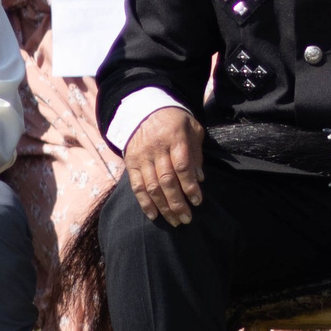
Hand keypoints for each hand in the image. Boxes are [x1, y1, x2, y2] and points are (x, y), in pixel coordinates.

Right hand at [125, 107, 205, 224]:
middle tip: (187, 218)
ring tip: (174, 220)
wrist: (145, 109)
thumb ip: (196, 153)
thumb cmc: (175, 122)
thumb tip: (199, 178)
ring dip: (163, 206)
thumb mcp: (192, 129)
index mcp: (174, 138)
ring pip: (151, 186)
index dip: (190, 186)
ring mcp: (141, 157)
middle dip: (177, 202)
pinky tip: (153, 215)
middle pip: (166, 180)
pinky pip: (136, 186)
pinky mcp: (130, 163)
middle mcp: (156, 149)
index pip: (182, 166)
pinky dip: (144, 202)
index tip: (197, 201)